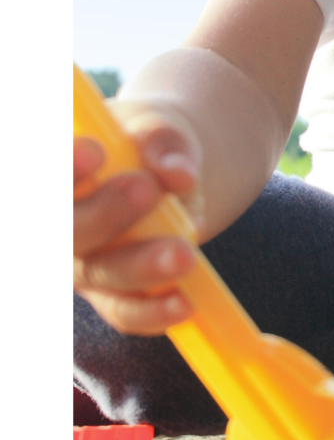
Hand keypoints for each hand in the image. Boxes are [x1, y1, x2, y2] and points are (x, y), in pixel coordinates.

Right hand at [73, 103, 202, 334]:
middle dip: (104, 213)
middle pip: (67, 231)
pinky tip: (185, 302)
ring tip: (183, 254)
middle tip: (146, 189)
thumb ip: (162, 143)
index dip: (64, 168)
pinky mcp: (110, 295)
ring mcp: (81, 265)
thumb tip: (178, 174)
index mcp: (58, 176)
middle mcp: (57, 227)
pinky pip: (125, 310)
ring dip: (140, 266)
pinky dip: (154, 311)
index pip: (43, 176)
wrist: (164, 176)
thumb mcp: (157, 128)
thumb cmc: (146, 146)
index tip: (95, 151)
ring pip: (99, 273)